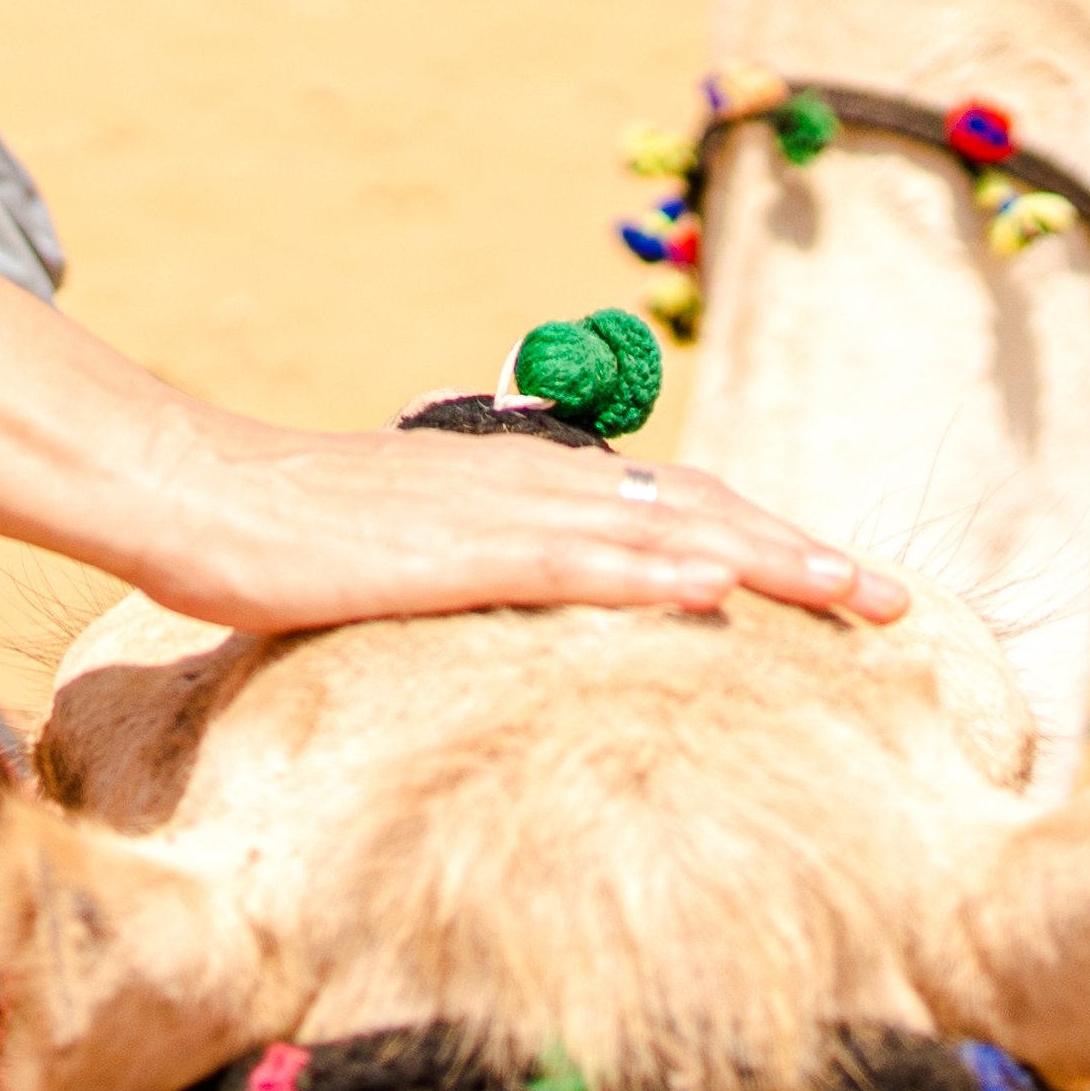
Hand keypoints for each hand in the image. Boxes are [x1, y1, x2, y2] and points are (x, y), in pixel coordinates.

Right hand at [114, 420, 895, 635]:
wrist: (194, 491)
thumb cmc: (285, 531)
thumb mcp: (404, 545)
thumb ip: (475, 563)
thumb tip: (527, 608)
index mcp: (523, 483)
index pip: (673, 503)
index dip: (764, 537)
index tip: (840, 578)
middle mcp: (529, 482)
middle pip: (697, 507)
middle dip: (801, 551)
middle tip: (894, 599)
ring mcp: (495, 513)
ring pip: (660, 529)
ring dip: (766, 560)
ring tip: (852, 595)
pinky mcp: (450, 553)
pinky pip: (570, 563)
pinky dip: (652, 574)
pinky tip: (714, 593)